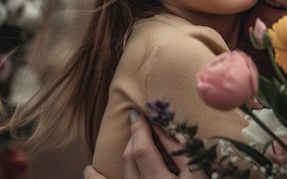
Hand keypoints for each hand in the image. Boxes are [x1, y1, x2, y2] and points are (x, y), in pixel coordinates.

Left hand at [84, 110, 205, 178]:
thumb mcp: (197, 176)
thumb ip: (180, 153)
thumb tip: (163, 129)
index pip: (143, 149)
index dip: (139, 130)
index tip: (138, 114)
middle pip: (131, 158)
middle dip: (134, 138)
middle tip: (140, 124)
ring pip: (120, 174)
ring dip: (118, 157)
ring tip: (119, 145)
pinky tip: (89, 170)